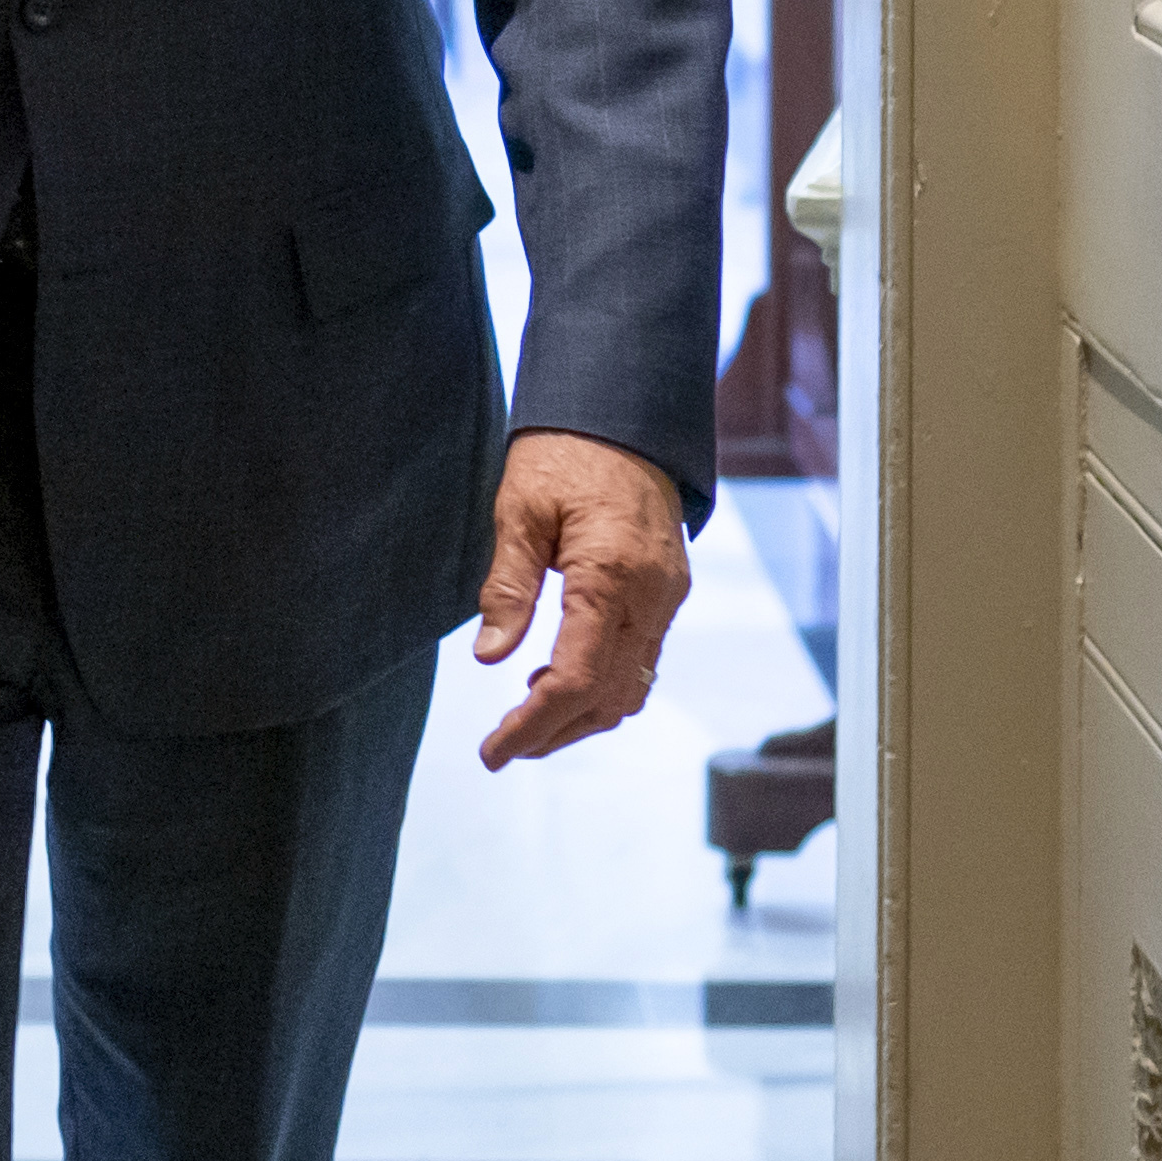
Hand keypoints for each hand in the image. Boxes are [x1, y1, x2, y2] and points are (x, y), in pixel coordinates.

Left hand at [471, 432, 689, 767]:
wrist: (627, 409)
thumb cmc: (564, 450)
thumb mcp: (519, 509)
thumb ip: (508, 587)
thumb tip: (491, 658)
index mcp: (611, 574)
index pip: (575, 678)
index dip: (533, 725)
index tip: (494, 751)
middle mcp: (652, 594)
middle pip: (609, 697)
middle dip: (555, 733)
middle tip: (503, 748)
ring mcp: (669, 595)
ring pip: (633, 687)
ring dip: (582, 717)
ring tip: (526, 720)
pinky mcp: (670, 590)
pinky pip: (644, 659)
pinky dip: (604, 684)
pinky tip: (559, 678)